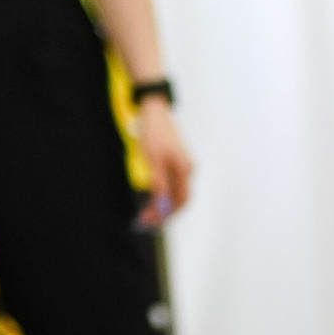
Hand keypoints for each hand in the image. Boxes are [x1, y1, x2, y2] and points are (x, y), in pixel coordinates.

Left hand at [134, 94, 193, 219]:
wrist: (154, 111)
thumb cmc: (153, 133)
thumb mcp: (153, 159)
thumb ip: (159, 183)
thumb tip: (160, 205)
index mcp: (185, 169)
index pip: (180, 201)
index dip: (167, 214)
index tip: (151, 222)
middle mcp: (188, 170)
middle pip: (179, 199)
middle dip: (164, 213)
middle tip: (145, 221)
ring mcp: (183, 166)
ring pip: (175, 193)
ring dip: (161, 206)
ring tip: (145, 212)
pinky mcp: (176, 163)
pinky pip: (172, 185)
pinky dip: (162, 195)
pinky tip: (151, 198)